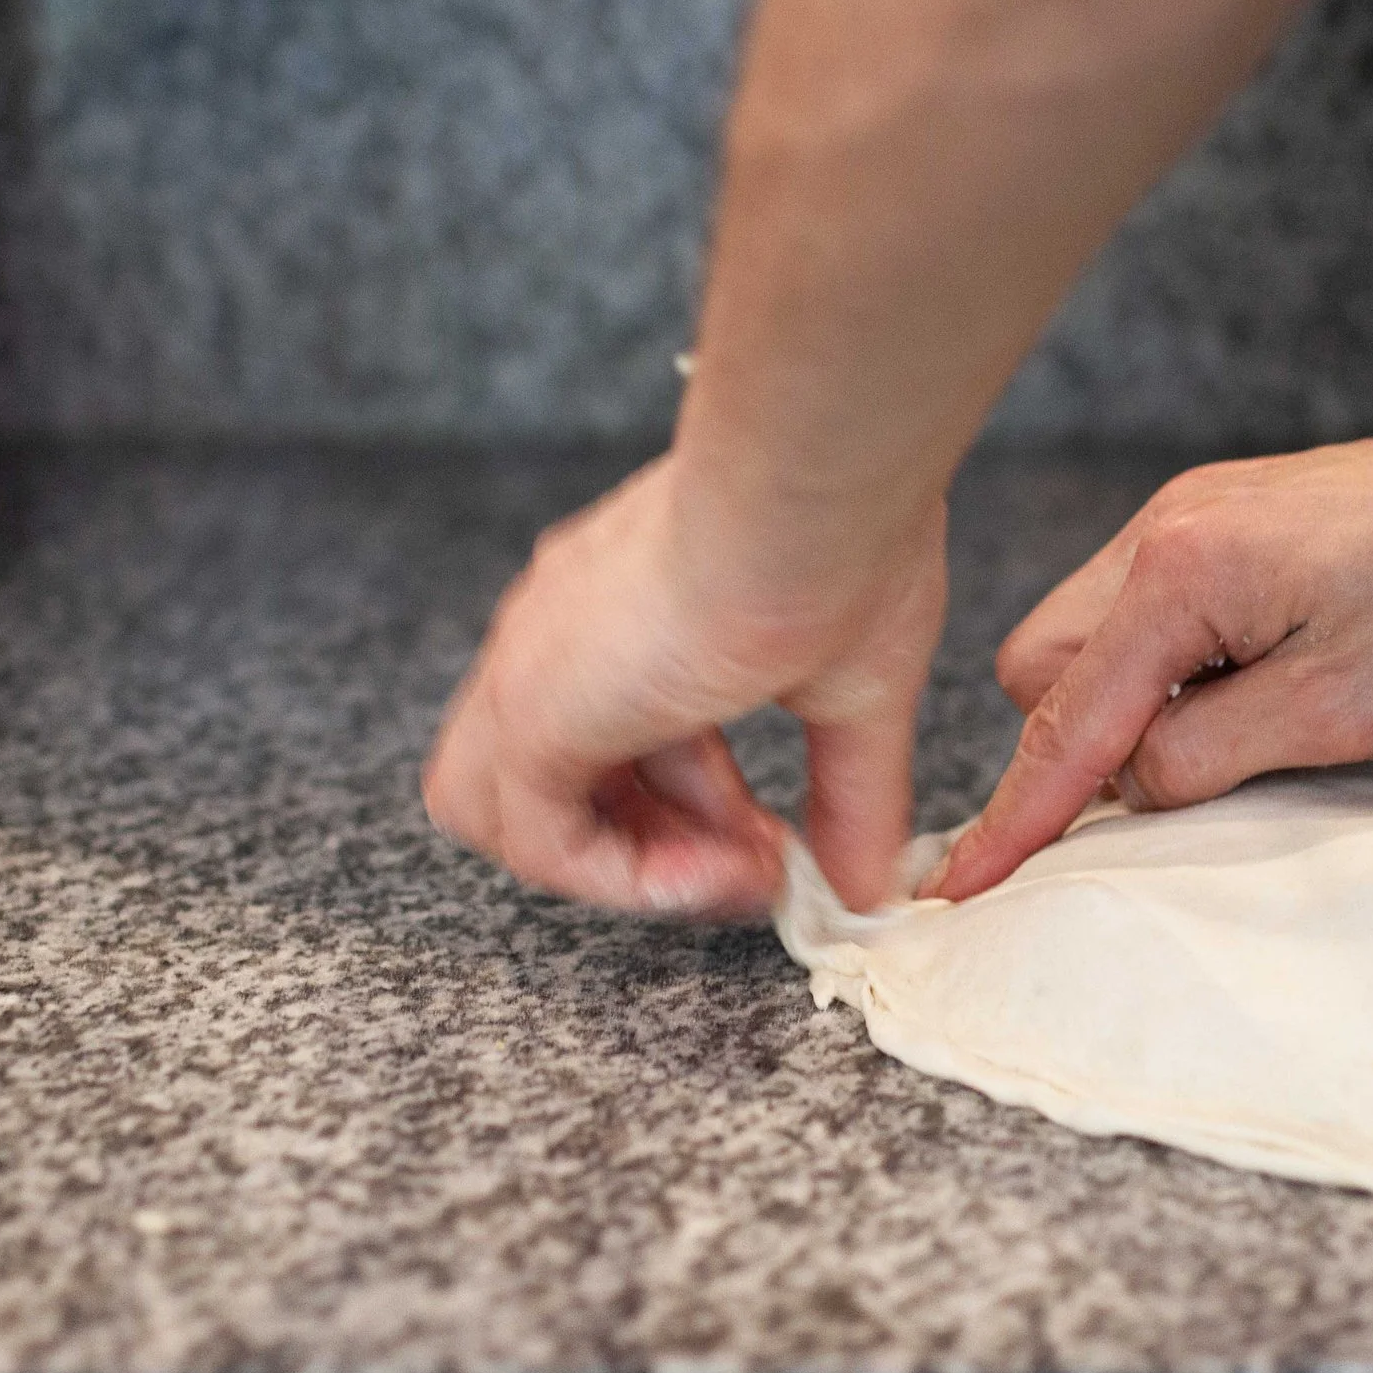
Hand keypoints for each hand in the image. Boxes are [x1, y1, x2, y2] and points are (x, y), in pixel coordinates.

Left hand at [424, 454, 947, 917]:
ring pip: (503, 813)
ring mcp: (532, 668)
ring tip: (723, 874)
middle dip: (657, 845)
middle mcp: (558, 635)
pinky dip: (624, 880)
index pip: (618, 736)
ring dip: (619, 868)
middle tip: (755, 864)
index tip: (775, 842)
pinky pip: (538, 843)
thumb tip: (869, 885)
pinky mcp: (530, 711)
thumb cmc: (845, 543)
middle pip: (552, 782)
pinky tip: (713, 873)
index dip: (693, 808)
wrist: (813, 488)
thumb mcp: (855, 694)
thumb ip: (851, 798)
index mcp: (620, 610)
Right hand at [923, 402, 1372, 899]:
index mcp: (1178, 571)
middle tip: (1169, 791)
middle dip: (1074, 741)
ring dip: (1130, 705)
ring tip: (1238, 734)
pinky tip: (1254, 689)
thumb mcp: (1338, 714)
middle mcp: (1166, 529)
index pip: (1064, 721)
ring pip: (1094, 635)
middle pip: (1045, 664)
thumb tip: (1130, 789)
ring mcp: (1199, 515)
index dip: (1014, 817)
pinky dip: (1173, 669)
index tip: (959, 888)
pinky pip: (1153, 610)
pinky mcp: (1237, 522)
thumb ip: (1203, 760)